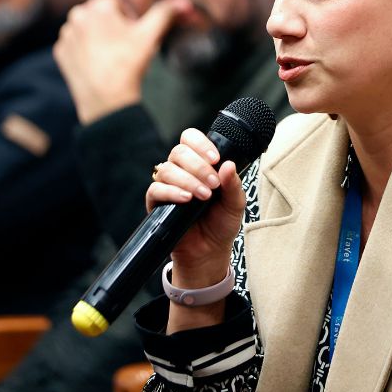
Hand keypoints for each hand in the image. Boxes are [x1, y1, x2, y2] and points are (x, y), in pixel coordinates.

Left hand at [53, 0, 190, 123]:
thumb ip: (165, 13)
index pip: (115, 0)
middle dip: (112, 25)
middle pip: (100, 13)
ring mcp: (66, 35)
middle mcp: (76, 16)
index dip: (128, 15)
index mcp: (97, 6)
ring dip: (98, 36)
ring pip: (87, 28)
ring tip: (113, 56)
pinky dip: (86, 50)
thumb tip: (183, 1)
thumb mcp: (151, 35)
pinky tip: (99, 64)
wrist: (105, 99)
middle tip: (125, 46)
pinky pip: (76, 45)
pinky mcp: (60, 53)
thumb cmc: (129, 64)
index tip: (135, 33)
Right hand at [146, 128, 244, 287]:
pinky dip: (171, 191)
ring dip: (188, 180)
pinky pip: (156, 189)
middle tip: (213, 184)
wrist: (209, 252)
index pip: (191, 139)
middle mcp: (181, 171)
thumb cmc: (221, 224)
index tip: (215, 158)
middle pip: (179, 151)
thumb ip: (233, 184)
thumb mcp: (235, 203)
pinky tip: (186, 199)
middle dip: (198, 166)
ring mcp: (168, 186)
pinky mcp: (156, 203)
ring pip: (167, 169)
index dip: (200, 143)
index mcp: (199, 163)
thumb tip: (228, 164)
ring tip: (203, 196)